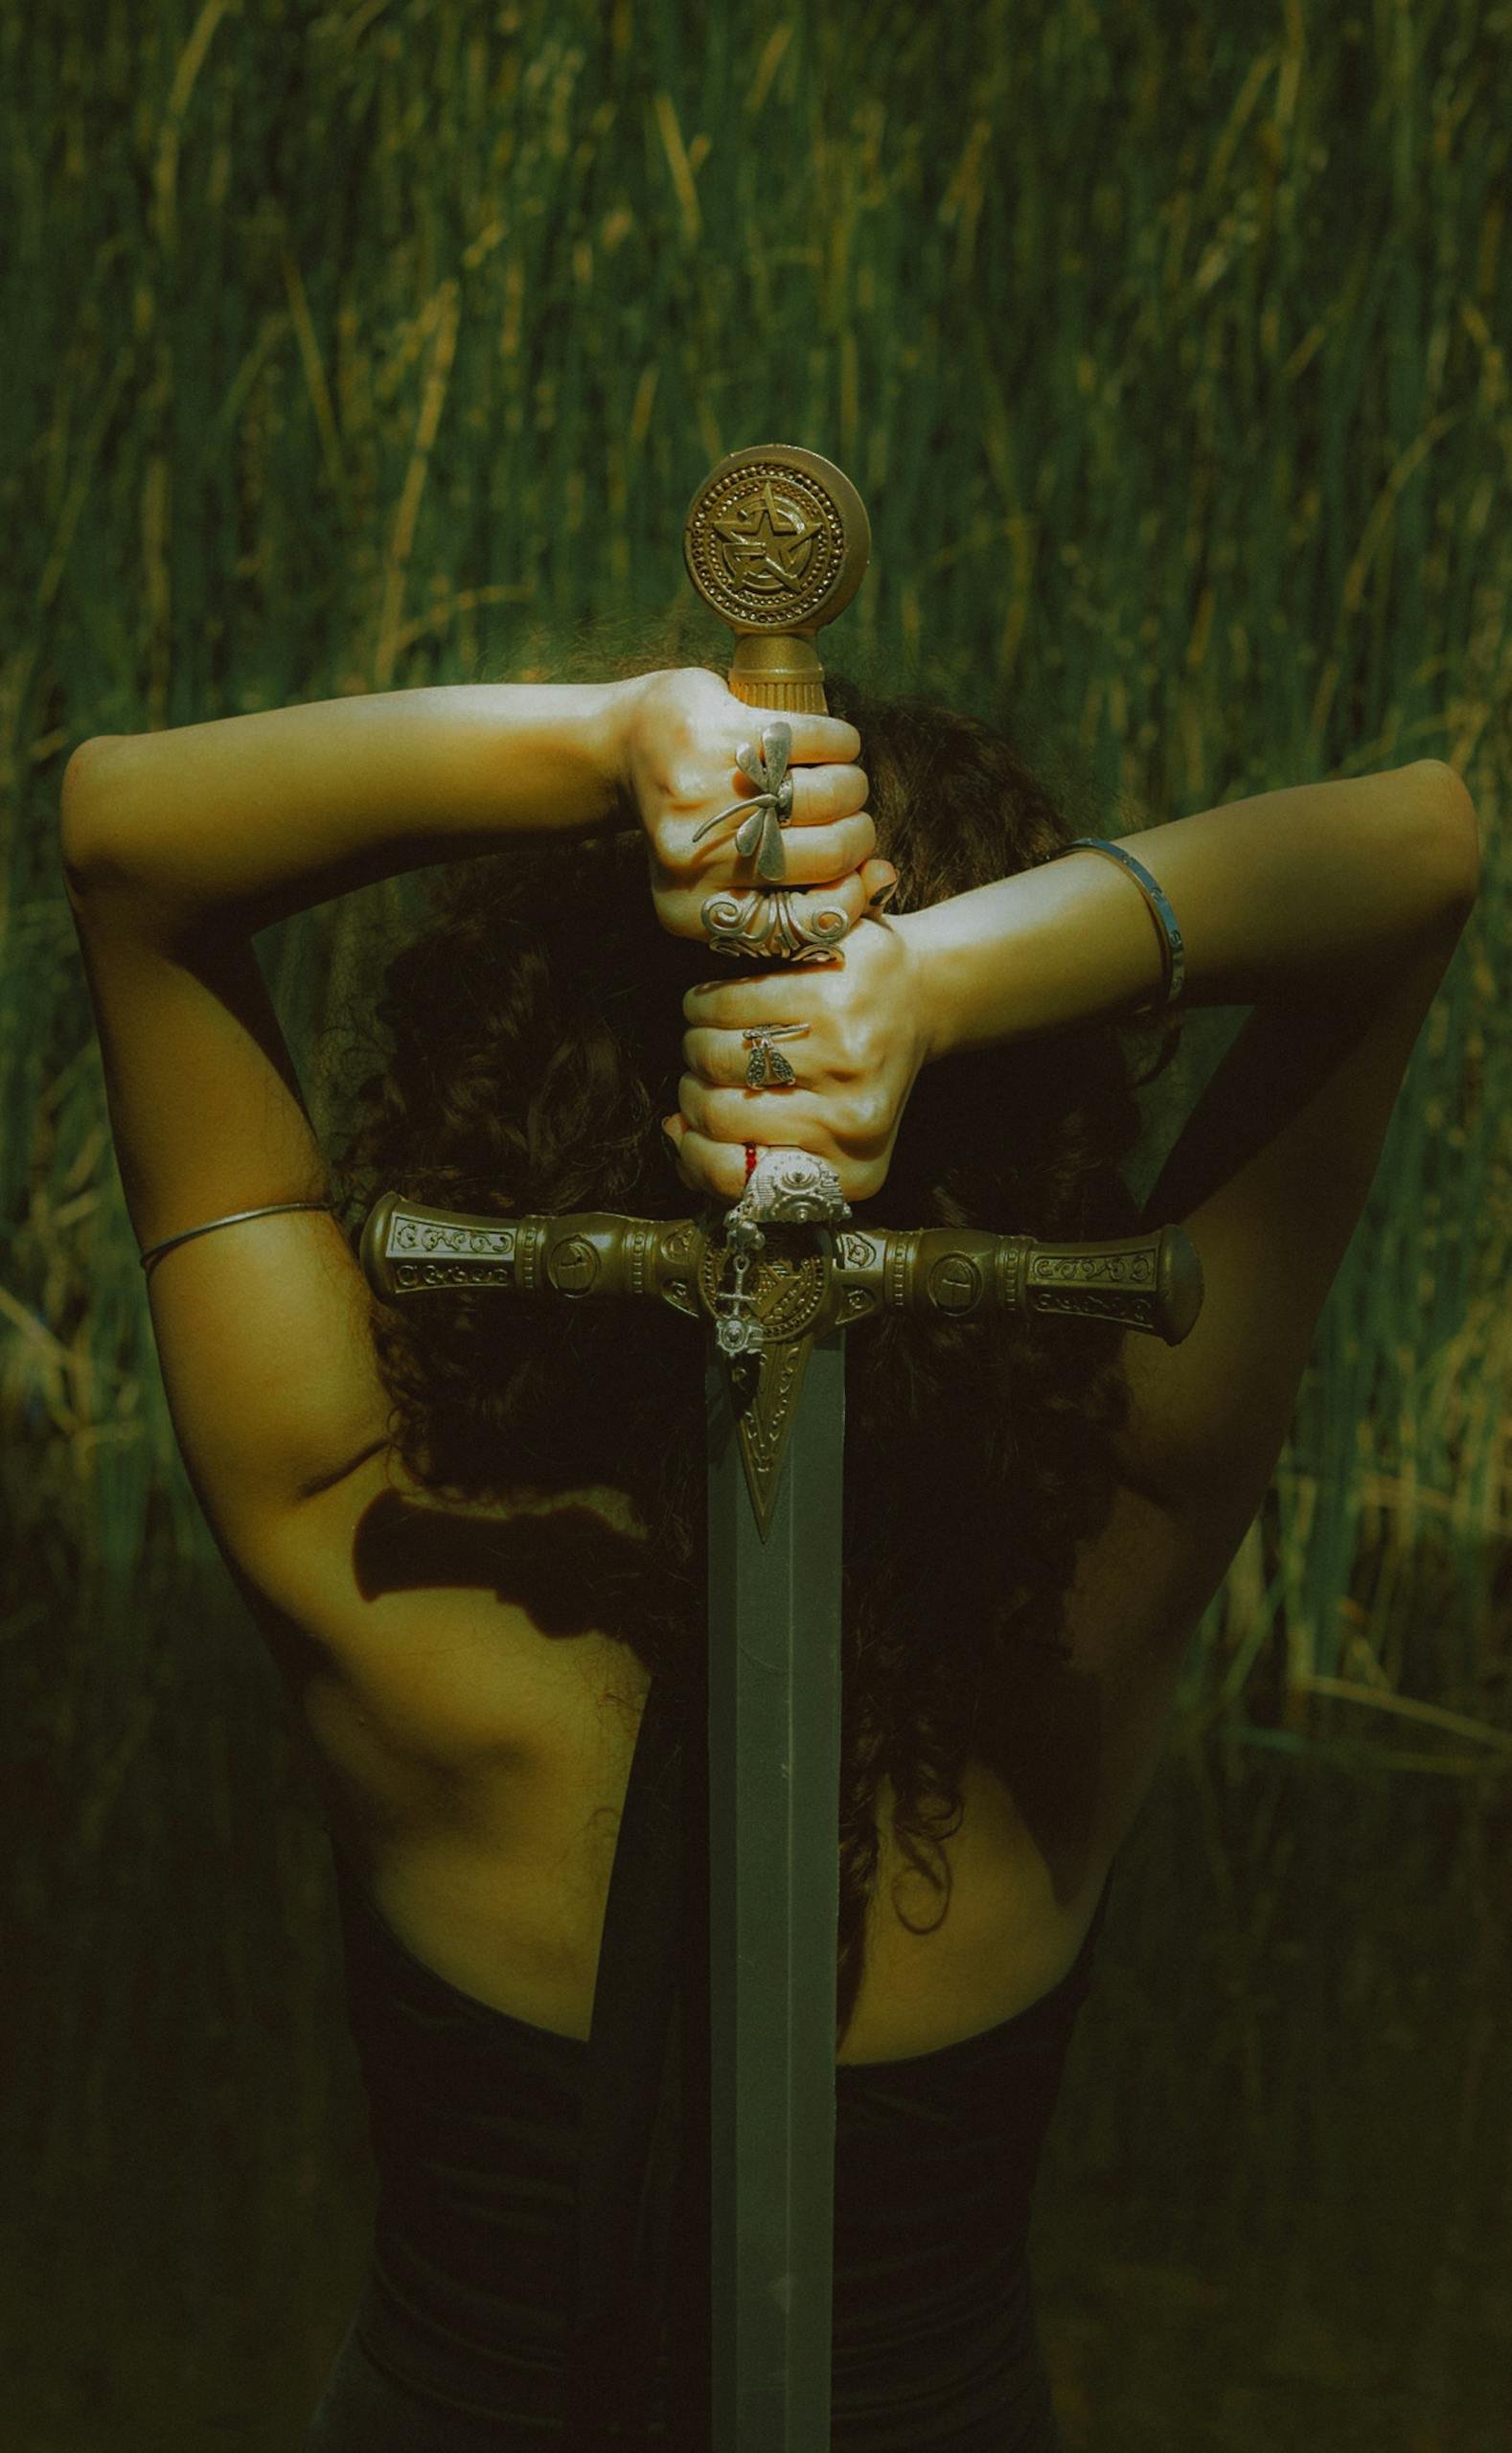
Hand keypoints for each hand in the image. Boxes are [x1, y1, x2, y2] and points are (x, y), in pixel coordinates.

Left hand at [619, 666, 894, 940]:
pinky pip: (816, 740)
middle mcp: (692, 860)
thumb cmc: (700, 823)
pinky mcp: (716, 732)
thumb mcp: (733, 879)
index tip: (856, 876)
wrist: (629, 748)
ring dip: (853, 787)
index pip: (805, 922)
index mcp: (691, 912)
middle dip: (858, 836)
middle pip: (828, 855)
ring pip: (829, 796)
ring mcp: (703, 793)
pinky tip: (838, 746)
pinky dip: (842, 742)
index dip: (849, 899)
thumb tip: (883, 878)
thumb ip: (803, 895)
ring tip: (842, 784)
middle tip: (852, 822)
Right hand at [662, 908, 932, 1204]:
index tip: (690, 1125)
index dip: (694, 1151)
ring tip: (708, 1036)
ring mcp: (847, 1054)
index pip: (734, 1178)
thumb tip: (674, 1132)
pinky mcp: (835, 993)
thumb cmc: (849, 1074)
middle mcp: (854, 1119)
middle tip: (702, 1074)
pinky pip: (730, 1003)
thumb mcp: (814, 1136)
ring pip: (716, 1055)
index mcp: (850, 1170)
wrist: (915, 998)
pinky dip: (705, 1002)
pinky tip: (715, 1004)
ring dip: (695, 1043)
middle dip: (692, 1090)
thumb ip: (743, 1154)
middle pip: (717, 1112)